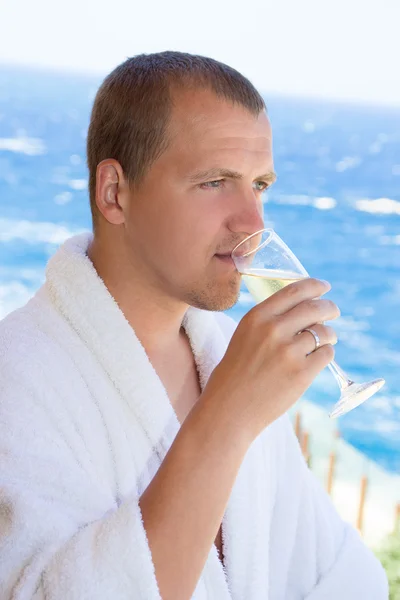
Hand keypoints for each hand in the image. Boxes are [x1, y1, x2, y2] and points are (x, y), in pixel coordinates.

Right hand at [202, 278, 338, 442]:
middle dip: (329, 308)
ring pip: (324, 332)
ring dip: (328, 334)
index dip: (314, 286)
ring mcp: (289, 352)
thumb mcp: (244, 336)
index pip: (294, 291)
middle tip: (333, 311)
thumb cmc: (235, 373)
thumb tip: (304, 309)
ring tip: (325, 340)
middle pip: (314, 308)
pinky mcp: (302, 374)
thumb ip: (269, 321)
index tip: (324, 287)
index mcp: (257, 317)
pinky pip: (326, 354)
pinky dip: (325, 354)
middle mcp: (273, 330)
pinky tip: (316, 359)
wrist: (229, 408)